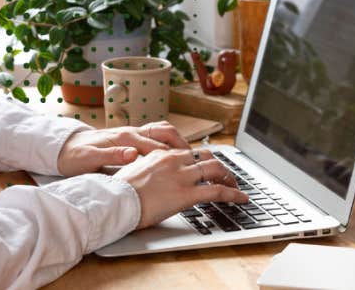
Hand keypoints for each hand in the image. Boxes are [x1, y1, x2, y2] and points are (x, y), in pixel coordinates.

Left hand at [56, 121, 190, 176]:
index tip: (188, 165)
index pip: (155, 144)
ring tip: (191, 157)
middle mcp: (131, 132)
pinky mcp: (131, 139)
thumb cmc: (75, 156)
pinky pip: (156, 137)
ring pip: (163, 132)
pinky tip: (175, 157)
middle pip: (165, 131)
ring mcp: (132, 134)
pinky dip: (169, 144)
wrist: (64, 148)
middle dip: (182, 144)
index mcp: (124, 137)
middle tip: (197, 159)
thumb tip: (132, 154)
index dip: (173, 155)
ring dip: (178, 142)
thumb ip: (111, 156)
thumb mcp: (89, 159)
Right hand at [114, 148, 246, 227]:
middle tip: (226, 175)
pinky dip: (232, 194)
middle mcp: (173, 160)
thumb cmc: (119, 192)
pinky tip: (240, 198)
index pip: (189, 152)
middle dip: (219, 166)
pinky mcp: (186, 194)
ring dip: (229, 177)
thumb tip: (155, 179)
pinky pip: (216, 191)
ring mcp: (181, 176)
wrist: (114, 201)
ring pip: (215, 170)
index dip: (202, 160)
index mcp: (161, 154)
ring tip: (236, 186)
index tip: (207, 168)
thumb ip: (149, 171)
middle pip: (206, 156)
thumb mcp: (134, 174)